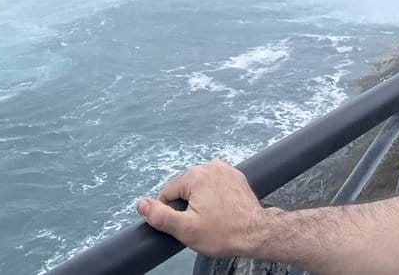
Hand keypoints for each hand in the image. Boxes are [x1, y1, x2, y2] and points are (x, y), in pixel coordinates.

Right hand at [135, 159, 272, 258]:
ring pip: (200, 186)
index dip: (173, 212)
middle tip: (202, 223)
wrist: (257, 233)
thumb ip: (161, 216)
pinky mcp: (235, 175)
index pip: (168, 193)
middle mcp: (209, 166)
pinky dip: (215, 195)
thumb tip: (141, 204)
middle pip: (185, 187)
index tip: (187, 224)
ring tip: (214, 217)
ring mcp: (225, 169)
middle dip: (188, 205)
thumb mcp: (186, 229)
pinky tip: (222, 210)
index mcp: (195, 175)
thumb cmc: (222, 233)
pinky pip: (215, 184)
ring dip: (201, 200)